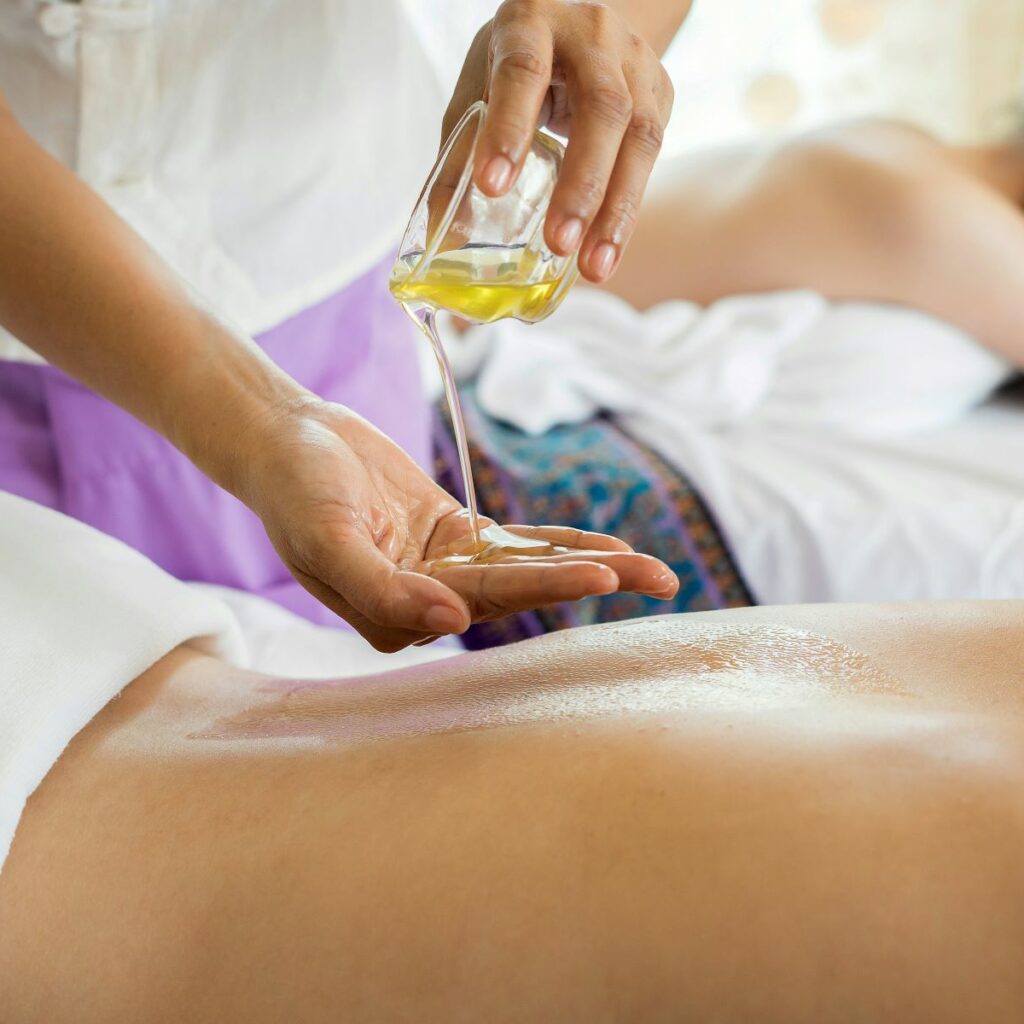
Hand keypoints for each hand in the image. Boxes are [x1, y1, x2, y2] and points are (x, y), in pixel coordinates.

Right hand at [242, 400, 678, 651]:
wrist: (286, 439)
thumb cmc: (294, 491)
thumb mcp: (327, 538)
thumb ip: (382, 589)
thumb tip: (450, 625)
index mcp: (396, 615)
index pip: (483, 603)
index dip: (545, 588)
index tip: (602, 576)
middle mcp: (428, 601)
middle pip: (522, 593)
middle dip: (591, 583)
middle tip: (663, 580)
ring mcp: (446, 568)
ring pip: (528, 569)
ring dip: (590, 566)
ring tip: (656, 571)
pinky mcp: (455, 536)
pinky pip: (517, 543)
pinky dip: (561, 543)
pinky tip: (609, 546)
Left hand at [444, 0, 673, 283]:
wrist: (582, 28)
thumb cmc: (519, 65)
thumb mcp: (480, 91)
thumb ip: (459, 157)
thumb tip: (442, 237)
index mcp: (532, 23)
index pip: (523, 71)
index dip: (510, 128)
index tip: (492, 186)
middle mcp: (592, 36)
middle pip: (601, 107)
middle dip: (581, 182)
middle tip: (559, 242)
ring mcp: (636, 64)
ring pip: (640, 137)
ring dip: (616, 210)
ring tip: (593, 266)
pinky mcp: (661, 95)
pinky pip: (652, 158)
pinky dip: (627, 211)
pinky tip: (607, 251)